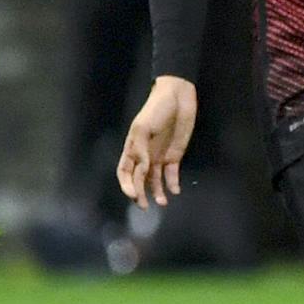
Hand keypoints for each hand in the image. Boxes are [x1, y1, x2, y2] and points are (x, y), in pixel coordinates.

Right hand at [117, 76, 196, 207]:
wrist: (178, 97)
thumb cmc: (156, 109)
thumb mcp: (144, 127)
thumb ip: (140, 149)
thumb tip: (141, 169)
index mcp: (133, 148)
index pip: (124, 171)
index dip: (126, 184)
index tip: (133, 195)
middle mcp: (144, 155)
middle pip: (139, 179)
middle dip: (140, 194)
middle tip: (145, 206)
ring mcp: (159, 156)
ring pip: (155, 180)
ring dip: (157, 192)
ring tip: (163, 202)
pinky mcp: (174, 155)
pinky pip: (171, 173)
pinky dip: (172, 183)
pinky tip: (175, 191)